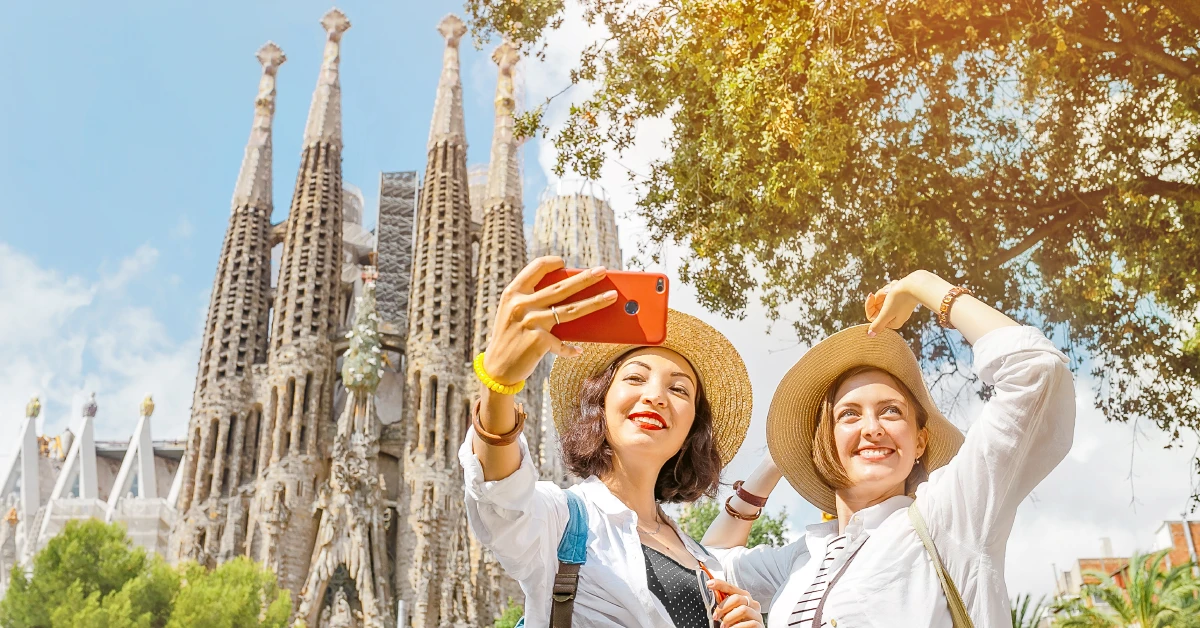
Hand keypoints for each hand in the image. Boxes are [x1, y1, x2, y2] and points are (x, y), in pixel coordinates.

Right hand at [482, 257, 617, 384]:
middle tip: (603, 270)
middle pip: (561, 288)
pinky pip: (563, 344)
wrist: (496, 369)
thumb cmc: (510, 338)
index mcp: (513, 293)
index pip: (536, 268)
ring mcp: (531, 322)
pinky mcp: (538, 341)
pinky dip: (571, 349)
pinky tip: (579, 351)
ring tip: (611, 297)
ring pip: (570, 310)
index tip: (565, 263)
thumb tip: (569, 295)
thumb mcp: (513, 314)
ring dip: (594, 302)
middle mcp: (521, 305)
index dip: (552, 263)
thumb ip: (532, 301)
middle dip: (585, 278)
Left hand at [708, 579, 763, 627]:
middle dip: (723, 607)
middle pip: (737, 598)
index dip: (720, 584)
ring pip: (743, 610)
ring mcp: (757, 614)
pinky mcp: (760, 625)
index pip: (731, 587)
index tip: (709, 584)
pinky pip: (750, 623)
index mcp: (744, 597)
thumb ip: (723, 602)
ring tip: (723, 626)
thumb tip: (711, 587)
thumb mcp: (729, 611)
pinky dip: (738, 627)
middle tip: (716, 616)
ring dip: (730, 618)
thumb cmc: (737, 622)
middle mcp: (752, 604)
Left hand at [864, 272, 928, 335]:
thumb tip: (870, 335)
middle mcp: (895, 316)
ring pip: (882, 298)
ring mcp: (898, 307)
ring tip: (893, 288)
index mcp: (892, 323)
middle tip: (886, 291)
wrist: (916, 285)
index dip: (869, 306)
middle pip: (877, 306)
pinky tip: (897, 286)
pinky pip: (889, 292)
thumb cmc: (900, 299)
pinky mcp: (900, 298)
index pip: (872, 316)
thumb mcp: (886, 313)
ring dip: (885, 291)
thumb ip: (878, 324)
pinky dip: (891, 288)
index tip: (871, 296)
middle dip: (880, 296)